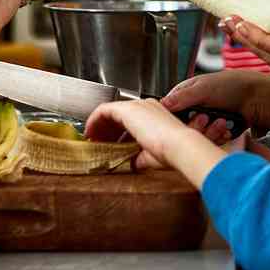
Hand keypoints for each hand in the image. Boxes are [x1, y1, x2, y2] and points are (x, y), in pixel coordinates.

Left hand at [87, 98, 227, 187]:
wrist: (179, 145)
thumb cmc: (172, 151)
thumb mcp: (152, 155)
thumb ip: (139, 157)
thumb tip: (132, 163)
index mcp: (154, 115)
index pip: (129, 120)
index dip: (116, 132)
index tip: (108, 144)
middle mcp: (145, 107)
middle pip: (118, 114)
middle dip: (105, 129)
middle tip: (97, 142)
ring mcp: (137, 106)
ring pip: (110, 111)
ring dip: (99, 125)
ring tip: (92, 139)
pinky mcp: (127, 109)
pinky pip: (104, 110)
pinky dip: (94, 120)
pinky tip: (90, 132)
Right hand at [158, 71, 269, 139]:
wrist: (259, 99)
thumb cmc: (234, 85)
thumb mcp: (205, 88)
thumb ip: (183, 97)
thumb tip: (162, 104)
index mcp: (187, 93)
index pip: (169, 110)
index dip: (172, 119)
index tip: (179, 123)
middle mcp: (195, 108)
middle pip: (183, 127)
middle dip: (196, 126)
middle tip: (206, 118)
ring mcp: (206, 121)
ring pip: (197, 136)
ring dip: (210, 132)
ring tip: (222, 122)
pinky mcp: (216, 132)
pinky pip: (210, 142)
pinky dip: (219, 137)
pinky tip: (227, 130)